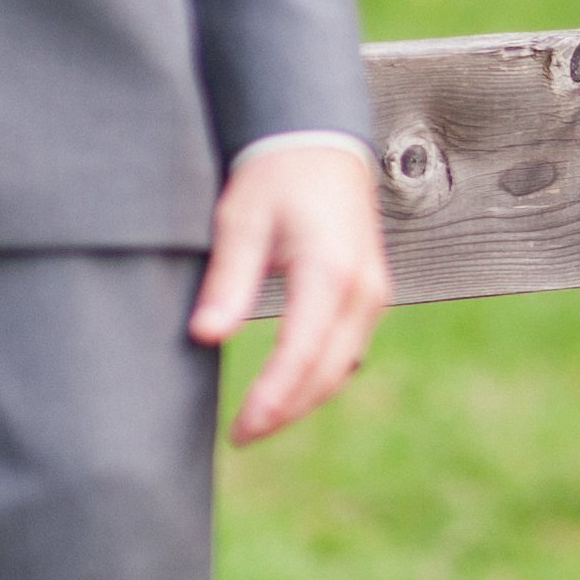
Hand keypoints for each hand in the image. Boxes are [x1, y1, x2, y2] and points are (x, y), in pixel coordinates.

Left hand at [190, 142, 392, 445]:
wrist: (319, 143)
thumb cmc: (276, 177)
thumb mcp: (240, 222)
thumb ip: (227, 281)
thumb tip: (206, 334)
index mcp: (330, 272)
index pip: (301, 353)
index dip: (272, 398)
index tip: (241, 429)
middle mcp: (362, 289)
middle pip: (327, 371)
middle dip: (286, 410)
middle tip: (242, 436)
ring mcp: (373, 293)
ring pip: (342, 366)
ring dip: (303, 399)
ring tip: (258, 422)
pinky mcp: (369, 295)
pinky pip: (347, 350)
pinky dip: (318, 377)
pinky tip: (287, 390)